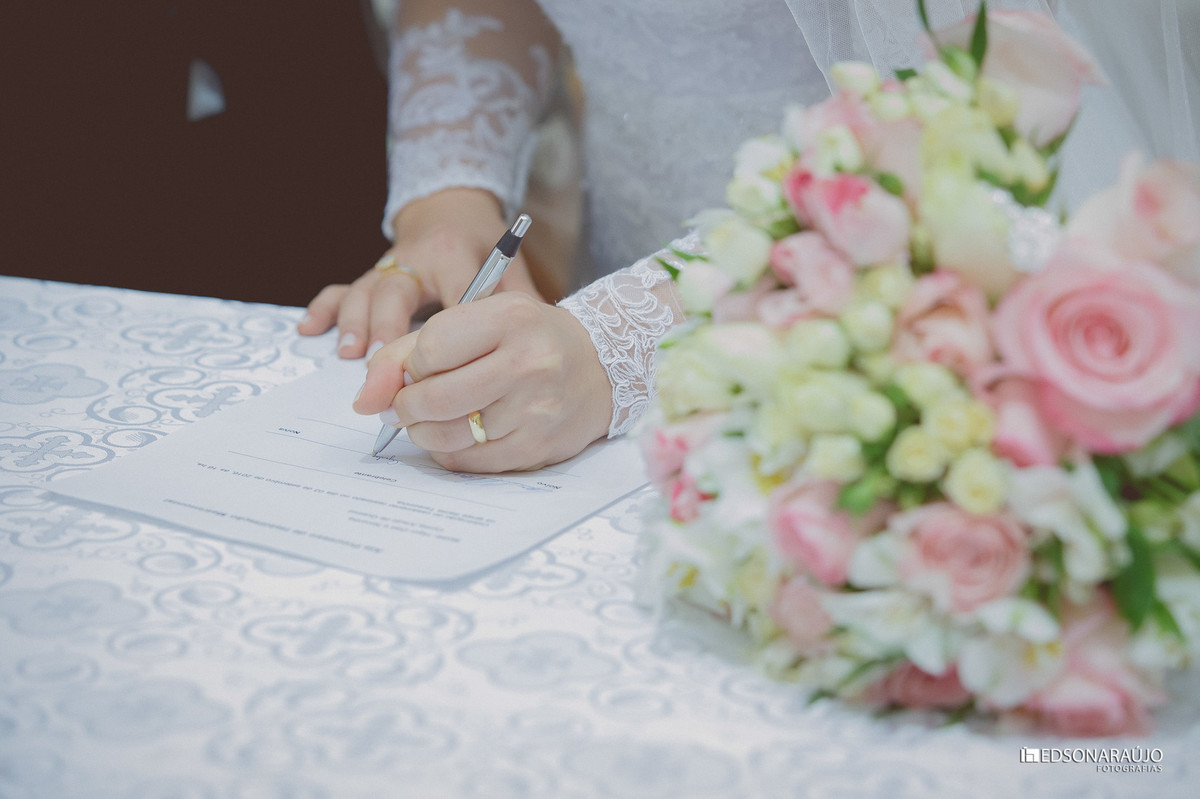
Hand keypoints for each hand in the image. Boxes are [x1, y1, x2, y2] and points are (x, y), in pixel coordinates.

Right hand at [297, 188, 543, 358]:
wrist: (452, 210)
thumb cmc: (483, 245)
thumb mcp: (510, 266)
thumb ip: (521, 302)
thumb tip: (542, 344)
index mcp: (458, 254)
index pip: (456, 293)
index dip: (454, 327)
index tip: (455, 365)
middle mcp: (418, 258)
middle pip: (398, 290)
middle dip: (388, 324)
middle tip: (382, 359)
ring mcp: (390, 266)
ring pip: (366, 289)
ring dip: (355, 321)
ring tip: (351, 354)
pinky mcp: (371, 274)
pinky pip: (341, 287)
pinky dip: (325, 308)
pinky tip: (311, 329)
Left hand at [354, 292, 612, 471]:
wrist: (601, 367)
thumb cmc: (529, 339)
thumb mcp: (479, 321)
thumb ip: (411, 349)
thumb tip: (364, 400)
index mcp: (510, 317)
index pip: (429, 349)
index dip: (410, 365)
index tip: (418, 368)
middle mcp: (527, 362)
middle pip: (434, 397)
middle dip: (406, 406)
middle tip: (405, 405)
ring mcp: (535, 409)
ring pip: (448, 435)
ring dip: (423, 432)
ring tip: (429, 420)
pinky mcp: (538, 446)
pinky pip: (470, 461)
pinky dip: (450, 452)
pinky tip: (459, 436)